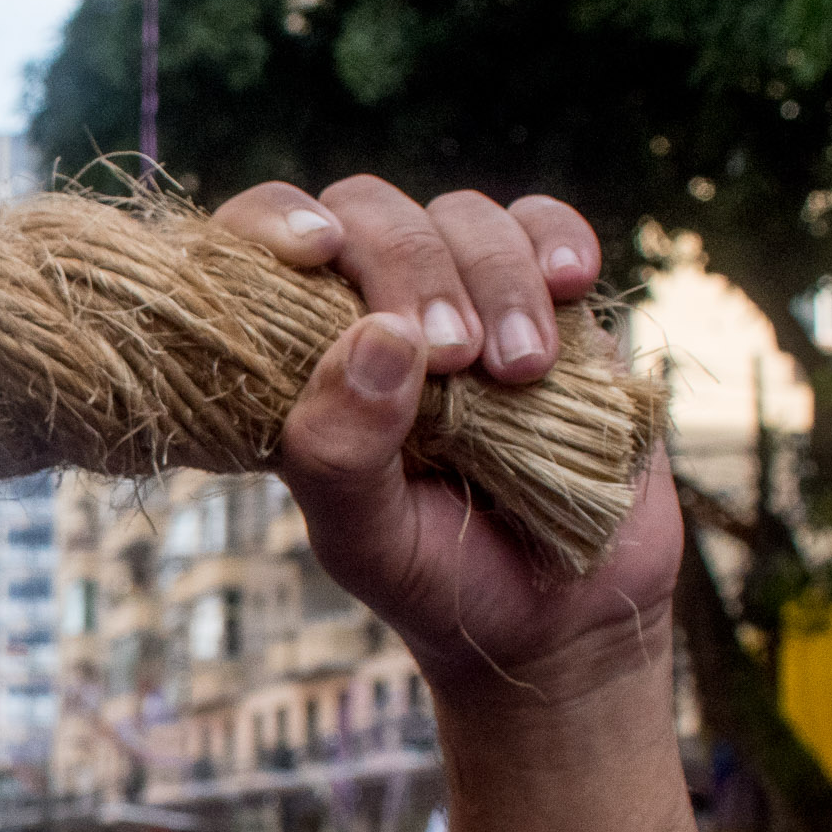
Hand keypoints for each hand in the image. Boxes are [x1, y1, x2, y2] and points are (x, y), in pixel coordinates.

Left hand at [215, 177, 675, 705]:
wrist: (559, 617)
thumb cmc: (437, 579)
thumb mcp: (367, 540)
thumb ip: (341, 453)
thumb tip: (379, 334)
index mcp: (299, 359)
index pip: (259, 248)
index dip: (274, 222)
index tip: (315, 250)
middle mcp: (374, 312)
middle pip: (369, 214)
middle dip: (409, 267)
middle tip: (457, 358)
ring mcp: (465, 298)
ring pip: (462, 218)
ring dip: (496, 277)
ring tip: (522, 371)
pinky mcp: (548, 301)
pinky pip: (545, 227)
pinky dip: (558, 240)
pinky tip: (572, 282)